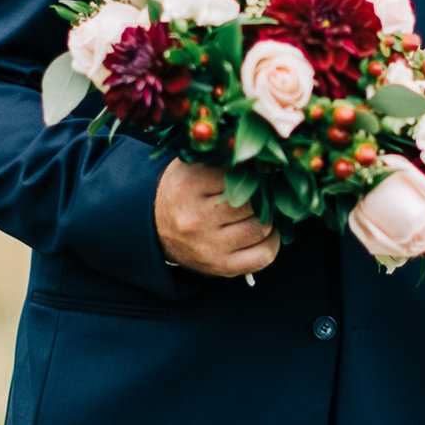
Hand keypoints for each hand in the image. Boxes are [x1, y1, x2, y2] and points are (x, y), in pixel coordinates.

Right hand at [154, 158, 278, 277]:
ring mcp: (207, 246)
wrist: (153, 228)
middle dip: (261, 197)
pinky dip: (271, 243)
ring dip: (267, 219)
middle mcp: (196, 218)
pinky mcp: (219, 266)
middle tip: (259, 194)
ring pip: (261, 227)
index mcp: (188, 185)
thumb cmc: (183, 191)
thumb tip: (269, 162)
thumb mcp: (192, 166)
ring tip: (259, 213)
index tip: (255, 173)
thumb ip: (224, 158)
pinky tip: (262, 234)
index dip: (253, 173)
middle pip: (253, 203)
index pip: (240, 174)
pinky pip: (263, 256)